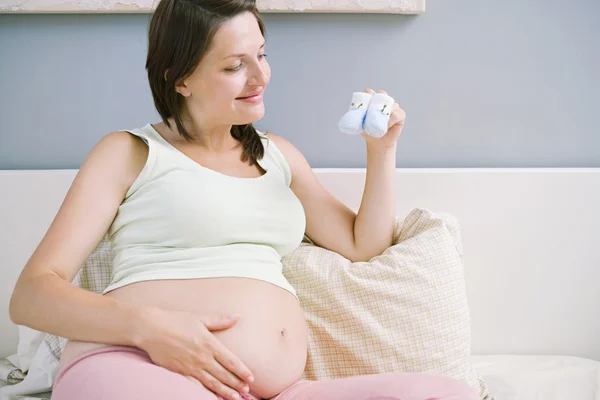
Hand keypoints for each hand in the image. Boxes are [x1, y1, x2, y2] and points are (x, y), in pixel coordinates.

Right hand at [136, 308, 253, 399]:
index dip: (242, 371)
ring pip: (212, 383)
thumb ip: (220, 320)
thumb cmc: (176, 320)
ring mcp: (191, 367)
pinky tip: (213, 396)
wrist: (151, 329)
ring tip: (235, 398)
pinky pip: (197, 385)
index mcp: (210, 343)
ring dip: (225, 391)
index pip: (231, 361)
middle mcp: (202, 357)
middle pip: (224, 374)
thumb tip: (238, 316)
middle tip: (247, 391)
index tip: (251, 378)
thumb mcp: (200, 318)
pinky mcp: (180, 372)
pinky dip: (207, 391)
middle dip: (237, 384)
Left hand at [361, 88, 405, 148]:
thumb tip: (356, 117)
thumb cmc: (368, 131)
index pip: (369, 92)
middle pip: (382, 94)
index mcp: (371, 101)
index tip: (365, 102)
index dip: (367, 94)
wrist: (378, 142)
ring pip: (391, 103)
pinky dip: (392, 119)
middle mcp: (383, 102)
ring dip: (385, 112)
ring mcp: (392, 107)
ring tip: (379, 123)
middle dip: (378, 99)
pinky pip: (397, 114)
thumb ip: (357, 119)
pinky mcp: (400, 114)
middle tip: (373, 109)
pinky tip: (387, 126)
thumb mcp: (360, 125)